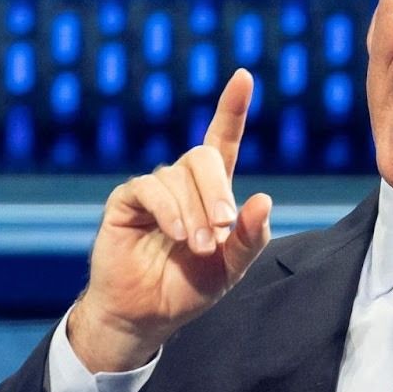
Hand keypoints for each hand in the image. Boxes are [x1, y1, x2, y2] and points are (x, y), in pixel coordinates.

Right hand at [70, 68, 273, 371]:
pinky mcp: (128, 200)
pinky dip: (170, 210)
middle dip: (218, 193)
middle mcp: (182, 182)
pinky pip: (152, 189)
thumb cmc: (188, 288)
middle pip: (205, 156)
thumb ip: (250, 237)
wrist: (147, 315)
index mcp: (211, 191)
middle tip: (222, 232)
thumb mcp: (231, 268)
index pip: (222, 139)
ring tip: (198, 247)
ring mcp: (154, 188)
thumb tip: (264, 199)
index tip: (244, 76)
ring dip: (196, 214)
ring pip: (180, 176)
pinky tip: (177, 234)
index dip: (232, 108)